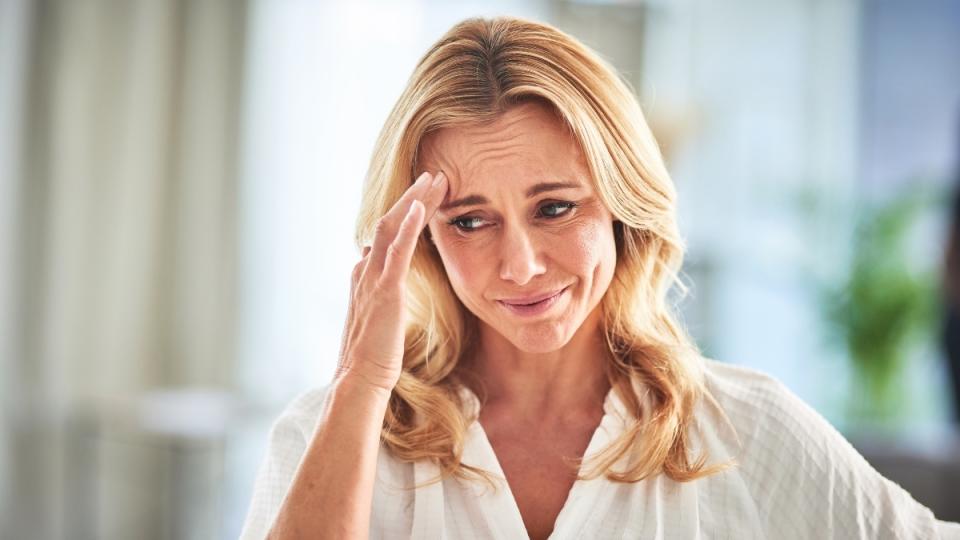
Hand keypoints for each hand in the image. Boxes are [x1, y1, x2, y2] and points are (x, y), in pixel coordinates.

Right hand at [334, 171, 447, 393]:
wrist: (360, 379)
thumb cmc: (374, 356)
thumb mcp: (380, 317)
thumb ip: (381, 292)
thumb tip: (380, 274)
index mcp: (366, 277)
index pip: (387, 234)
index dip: (407, 211)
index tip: (427, 194)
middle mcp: (365, 271)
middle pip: (389, 222)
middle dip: (412, 196)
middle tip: (436, 175)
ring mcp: (372, 279)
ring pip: (391, 227)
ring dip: (413, 200)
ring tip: (434, 179)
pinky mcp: (385, 291)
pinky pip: (396, 251)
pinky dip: (407, 226)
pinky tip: (420, 207)